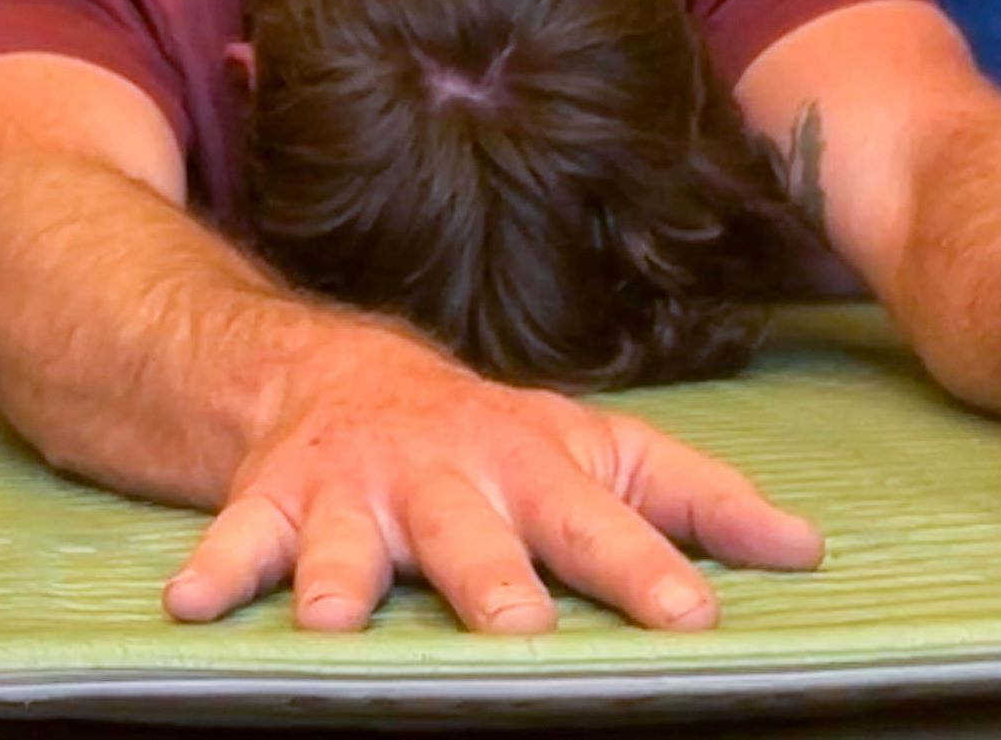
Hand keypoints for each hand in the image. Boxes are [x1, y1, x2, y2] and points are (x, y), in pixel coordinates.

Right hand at [165, 345, 821, 634]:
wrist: (332, 371)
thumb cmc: (491, 440)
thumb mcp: (592, 448)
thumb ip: (695, 499)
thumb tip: (809, 552)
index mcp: (529, 464)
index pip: (600, 519)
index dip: (645, 566)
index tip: (693, 617)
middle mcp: (440, 474)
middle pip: (470, 531)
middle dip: (490, 580)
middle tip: (515, 629)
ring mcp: (352, 487)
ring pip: (350, 540)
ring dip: (343, 580)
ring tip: (333, 623)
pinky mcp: (275, 501)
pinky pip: (238, 536)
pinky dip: (216, 568)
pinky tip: (190, 606)